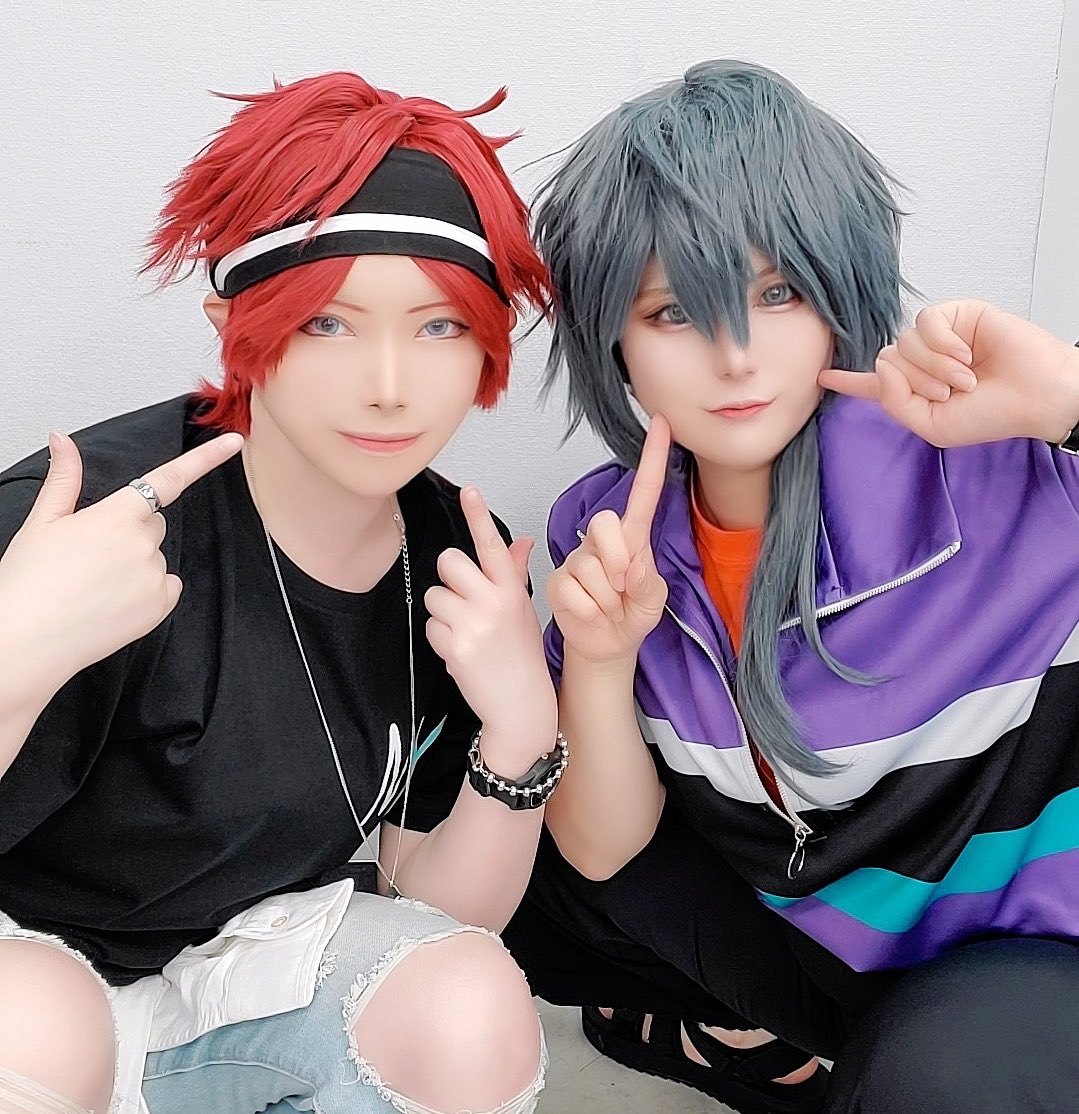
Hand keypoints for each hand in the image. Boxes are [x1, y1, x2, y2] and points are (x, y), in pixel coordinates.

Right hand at [0, 430, 243, 685]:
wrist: (26, 641)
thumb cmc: (28, 583)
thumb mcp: (42, 522)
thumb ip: (64, 478)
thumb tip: (63, 441)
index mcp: (115, 516)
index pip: (169, 479)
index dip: (206, 458)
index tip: (234, 442)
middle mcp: (143, 543)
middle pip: (153, 523)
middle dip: (130, 531)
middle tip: (92, 554)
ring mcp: (155, 575)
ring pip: (156, 556)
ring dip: (135, 564)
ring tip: (94, 584)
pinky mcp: (161, 604)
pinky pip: (167, 586)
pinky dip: (148, 591)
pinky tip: (113, 601)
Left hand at [424, 487, 554, 739]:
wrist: (520, 705)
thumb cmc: (521, 656)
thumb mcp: (523, 609)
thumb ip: (513, 572)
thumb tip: (517, 541)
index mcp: (511, 590)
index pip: (492, 545)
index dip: (478, 515)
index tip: (470, 490)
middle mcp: (493, 602)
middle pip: (449, 562)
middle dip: (449, 578)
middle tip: (464, 600)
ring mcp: (472, 624)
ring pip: (435, 596)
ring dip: (444, 613)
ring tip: (467, 633)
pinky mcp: (454, 646)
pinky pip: (430, 626)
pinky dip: (440, 637)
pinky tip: (462, 651)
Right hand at [547, 415, 670, 665]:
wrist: (608, 645)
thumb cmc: (632, 614)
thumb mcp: (653, 601)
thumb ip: (647, 583)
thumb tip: (630, 570)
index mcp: (632, 539)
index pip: (643, 494)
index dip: (653, 459)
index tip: (663, 424)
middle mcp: (602, 543)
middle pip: (604, 523)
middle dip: (618, 559)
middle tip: (625, 586)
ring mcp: (577, 561)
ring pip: (591, 568)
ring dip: (607, 598)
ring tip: (610, 607)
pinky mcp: (558, 582)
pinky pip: (574, 591)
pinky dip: (590, 611)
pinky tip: (593, 615)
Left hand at [819, 300, 1078, 446]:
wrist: (1035, 395)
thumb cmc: (991, 413)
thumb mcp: (931, 425)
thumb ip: (895, 403)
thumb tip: (882, 365)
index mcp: (914, 390)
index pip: (874, 384)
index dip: (847, 381)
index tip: (821, 377)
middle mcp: (922, 361)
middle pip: (886, 363)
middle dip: (916, 383)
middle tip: (952, 392)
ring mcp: (939, 337)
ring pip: (903, 344)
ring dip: (933, 368)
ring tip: (965, 378)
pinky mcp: (957, 315)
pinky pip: (925, 323)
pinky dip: (942, 344)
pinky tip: (966, 355)